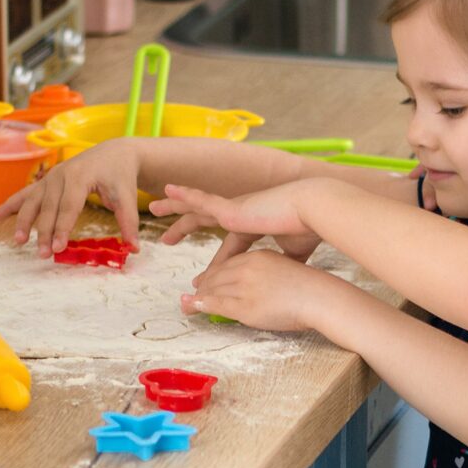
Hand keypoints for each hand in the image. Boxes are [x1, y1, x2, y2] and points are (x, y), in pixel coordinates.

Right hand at [0, 141, 142, 249]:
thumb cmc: (120, 175)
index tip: (58, 248)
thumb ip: (129, 222)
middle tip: (43, 254)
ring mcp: (50, 178)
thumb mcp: (127, 196)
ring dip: (23, 222)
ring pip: (32, 202)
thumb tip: (134, 249)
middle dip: (44, 232)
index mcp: (79, 176)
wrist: (114, 152)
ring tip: (18, 242)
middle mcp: (60, 175)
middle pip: (48, 208)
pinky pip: (24, 194)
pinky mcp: (46, 182)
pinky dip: (9, 205)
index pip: (69, 206)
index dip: (62, 228)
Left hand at [156, 180, 320, 263]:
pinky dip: (185, 195)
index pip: (228, 246)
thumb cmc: (307, 230)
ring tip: (154, 206)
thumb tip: (285, 275)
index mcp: (253, 226)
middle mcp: (239, 214)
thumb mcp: (293, 254)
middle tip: (166, 239)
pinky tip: (168, 190)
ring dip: (175, 206)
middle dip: (184, 227)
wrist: (312, 212)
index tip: (202, 277)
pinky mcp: (232, 207)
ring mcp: (234, 208)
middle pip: (204, 219)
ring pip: (196, 206)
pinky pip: (202, 200)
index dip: (215, 262)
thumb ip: (285, 262)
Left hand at [182, 246, 335, 333]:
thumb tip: (268, 289)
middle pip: (217, 276)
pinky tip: (189, 306)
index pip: (228, 264)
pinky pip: (216, 302)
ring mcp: (244, 283)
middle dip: (202, 287)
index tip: (203, 283)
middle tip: (191, 298)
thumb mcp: (288, 273)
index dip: (213, 274)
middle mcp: (248, 265)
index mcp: (258, 256)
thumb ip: (272, 276)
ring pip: (213, 289)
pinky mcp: (244, 302)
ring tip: (186, 306)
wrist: (319, 296)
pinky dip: (199, 304)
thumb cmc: (311, 288)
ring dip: (197, 298)